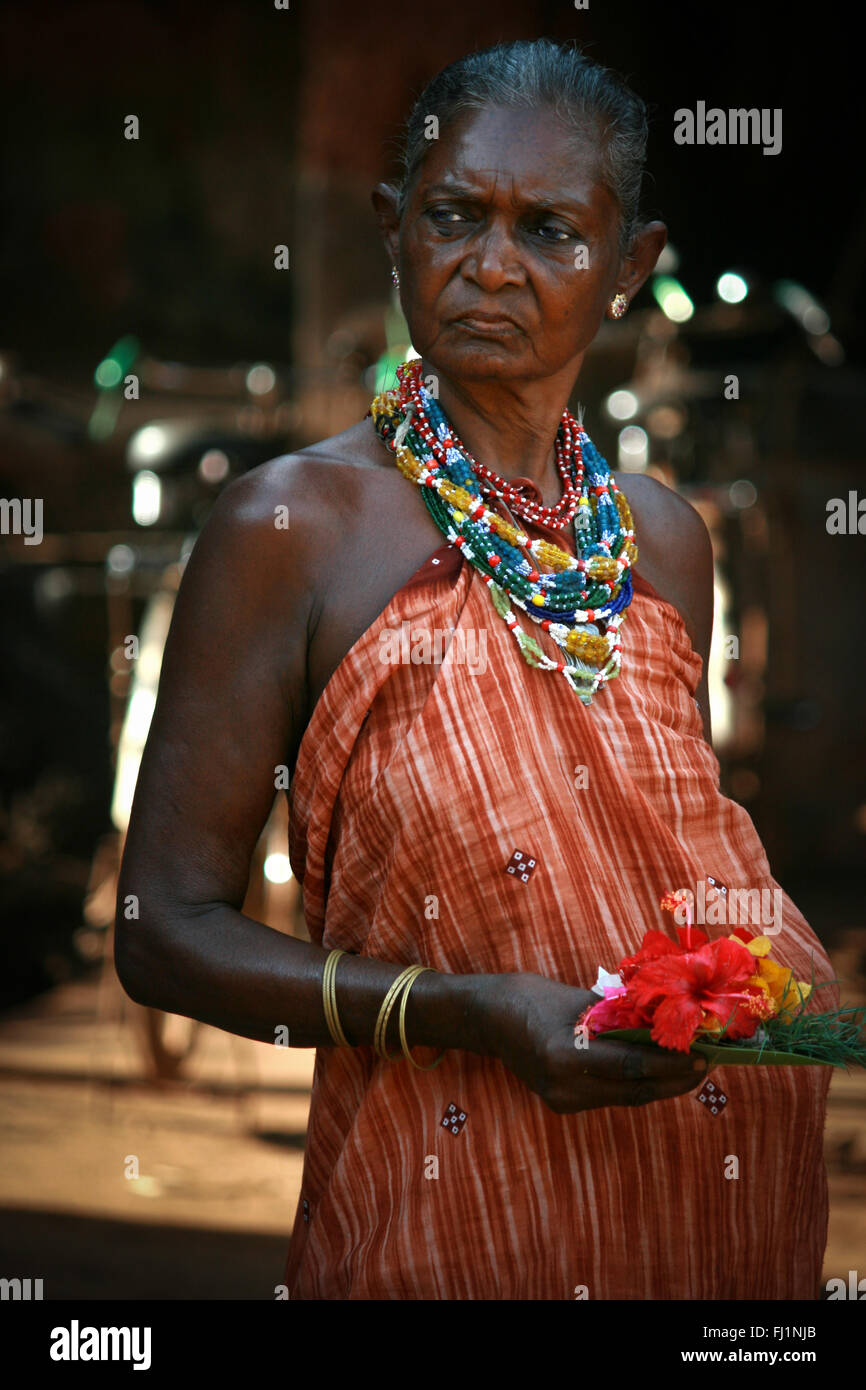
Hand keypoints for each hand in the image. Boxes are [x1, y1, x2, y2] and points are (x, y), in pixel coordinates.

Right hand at [472, 971, 707, 1113]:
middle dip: (675, 1080)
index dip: (671, 1064)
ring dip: (661, 1084)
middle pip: (635, 1091)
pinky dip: (637, 1083)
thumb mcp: (577, 1000)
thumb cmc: (531, 998)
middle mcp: (566, 1088)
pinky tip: (659, 1070)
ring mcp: (564, 1101)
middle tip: (708, 1064)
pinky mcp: (564, 1103)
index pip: (632, 1067)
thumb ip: (620, 1015)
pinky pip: (612, 1095)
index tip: (702, 1056)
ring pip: (627, 1097)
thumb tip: (666, 1019)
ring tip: (691, 1067)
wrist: (487, 1018)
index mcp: (565, 1058)